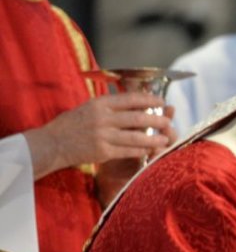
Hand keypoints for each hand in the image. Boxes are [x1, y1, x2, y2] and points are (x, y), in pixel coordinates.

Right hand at [25, 92, 173, 179]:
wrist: (52, 144)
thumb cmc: (72, 125)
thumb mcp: (89, 108)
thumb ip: (110, 107)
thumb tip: (136, 104)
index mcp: (99, 104)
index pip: (130, 99)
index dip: (149, 100)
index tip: (161, 102)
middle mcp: (102, 118)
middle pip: (138, 119)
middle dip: (157, 120)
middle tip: (168, 122)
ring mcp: (103, 136)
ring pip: (136, 137)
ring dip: (154, 139)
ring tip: (165, 139)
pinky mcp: (103, 152)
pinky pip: (128, 151)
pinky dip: (141, 151)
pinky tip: (150, 150)